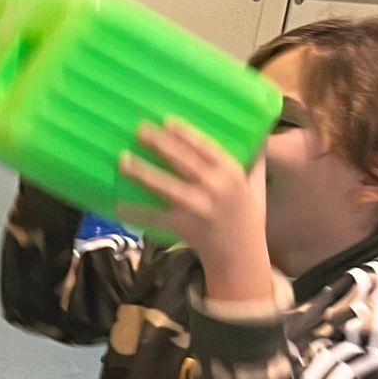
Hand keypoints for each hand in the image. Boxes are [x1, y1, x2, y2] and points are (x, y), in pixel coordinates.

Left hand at [118, 119, 273, 302]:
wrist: (241, 257)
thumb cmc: (245, 217)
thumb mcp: (254, 186)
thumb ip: (253, 161)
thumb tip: (258, 134)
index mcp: (232, 173)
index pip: (206, 147)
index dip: (185, 133)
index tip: (167, 121)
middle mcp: (216, 187)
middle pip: (182, 161)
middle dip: (159, 144)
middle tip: (140, 130)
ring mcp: (198, 208)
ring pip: (166, 186)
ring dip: (142, 173)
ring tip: (123, 160)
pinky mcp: (184, 227)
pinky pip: (155, 217)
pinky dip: (137, 212)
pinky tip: (119, 205)